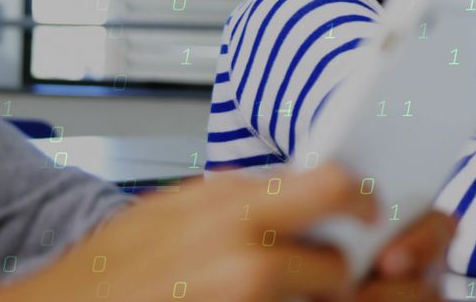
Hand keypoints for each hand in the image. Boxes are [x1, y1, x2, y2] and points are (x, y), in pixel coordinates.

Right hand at [1, 163, 444, 301]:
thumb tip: (293, 185)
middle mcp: (247, 260)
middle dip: (341, 267)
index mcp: (234, 209)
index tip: (367, 209)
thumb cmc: (108, 270)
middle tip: (331, 268)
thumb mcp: (175, 206)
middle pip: (341, 263)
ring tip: (286, 293)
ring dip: (317, 299)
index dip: (360, 199)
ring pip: (324, 300)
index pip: (336, 187)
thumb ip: (240, 194)